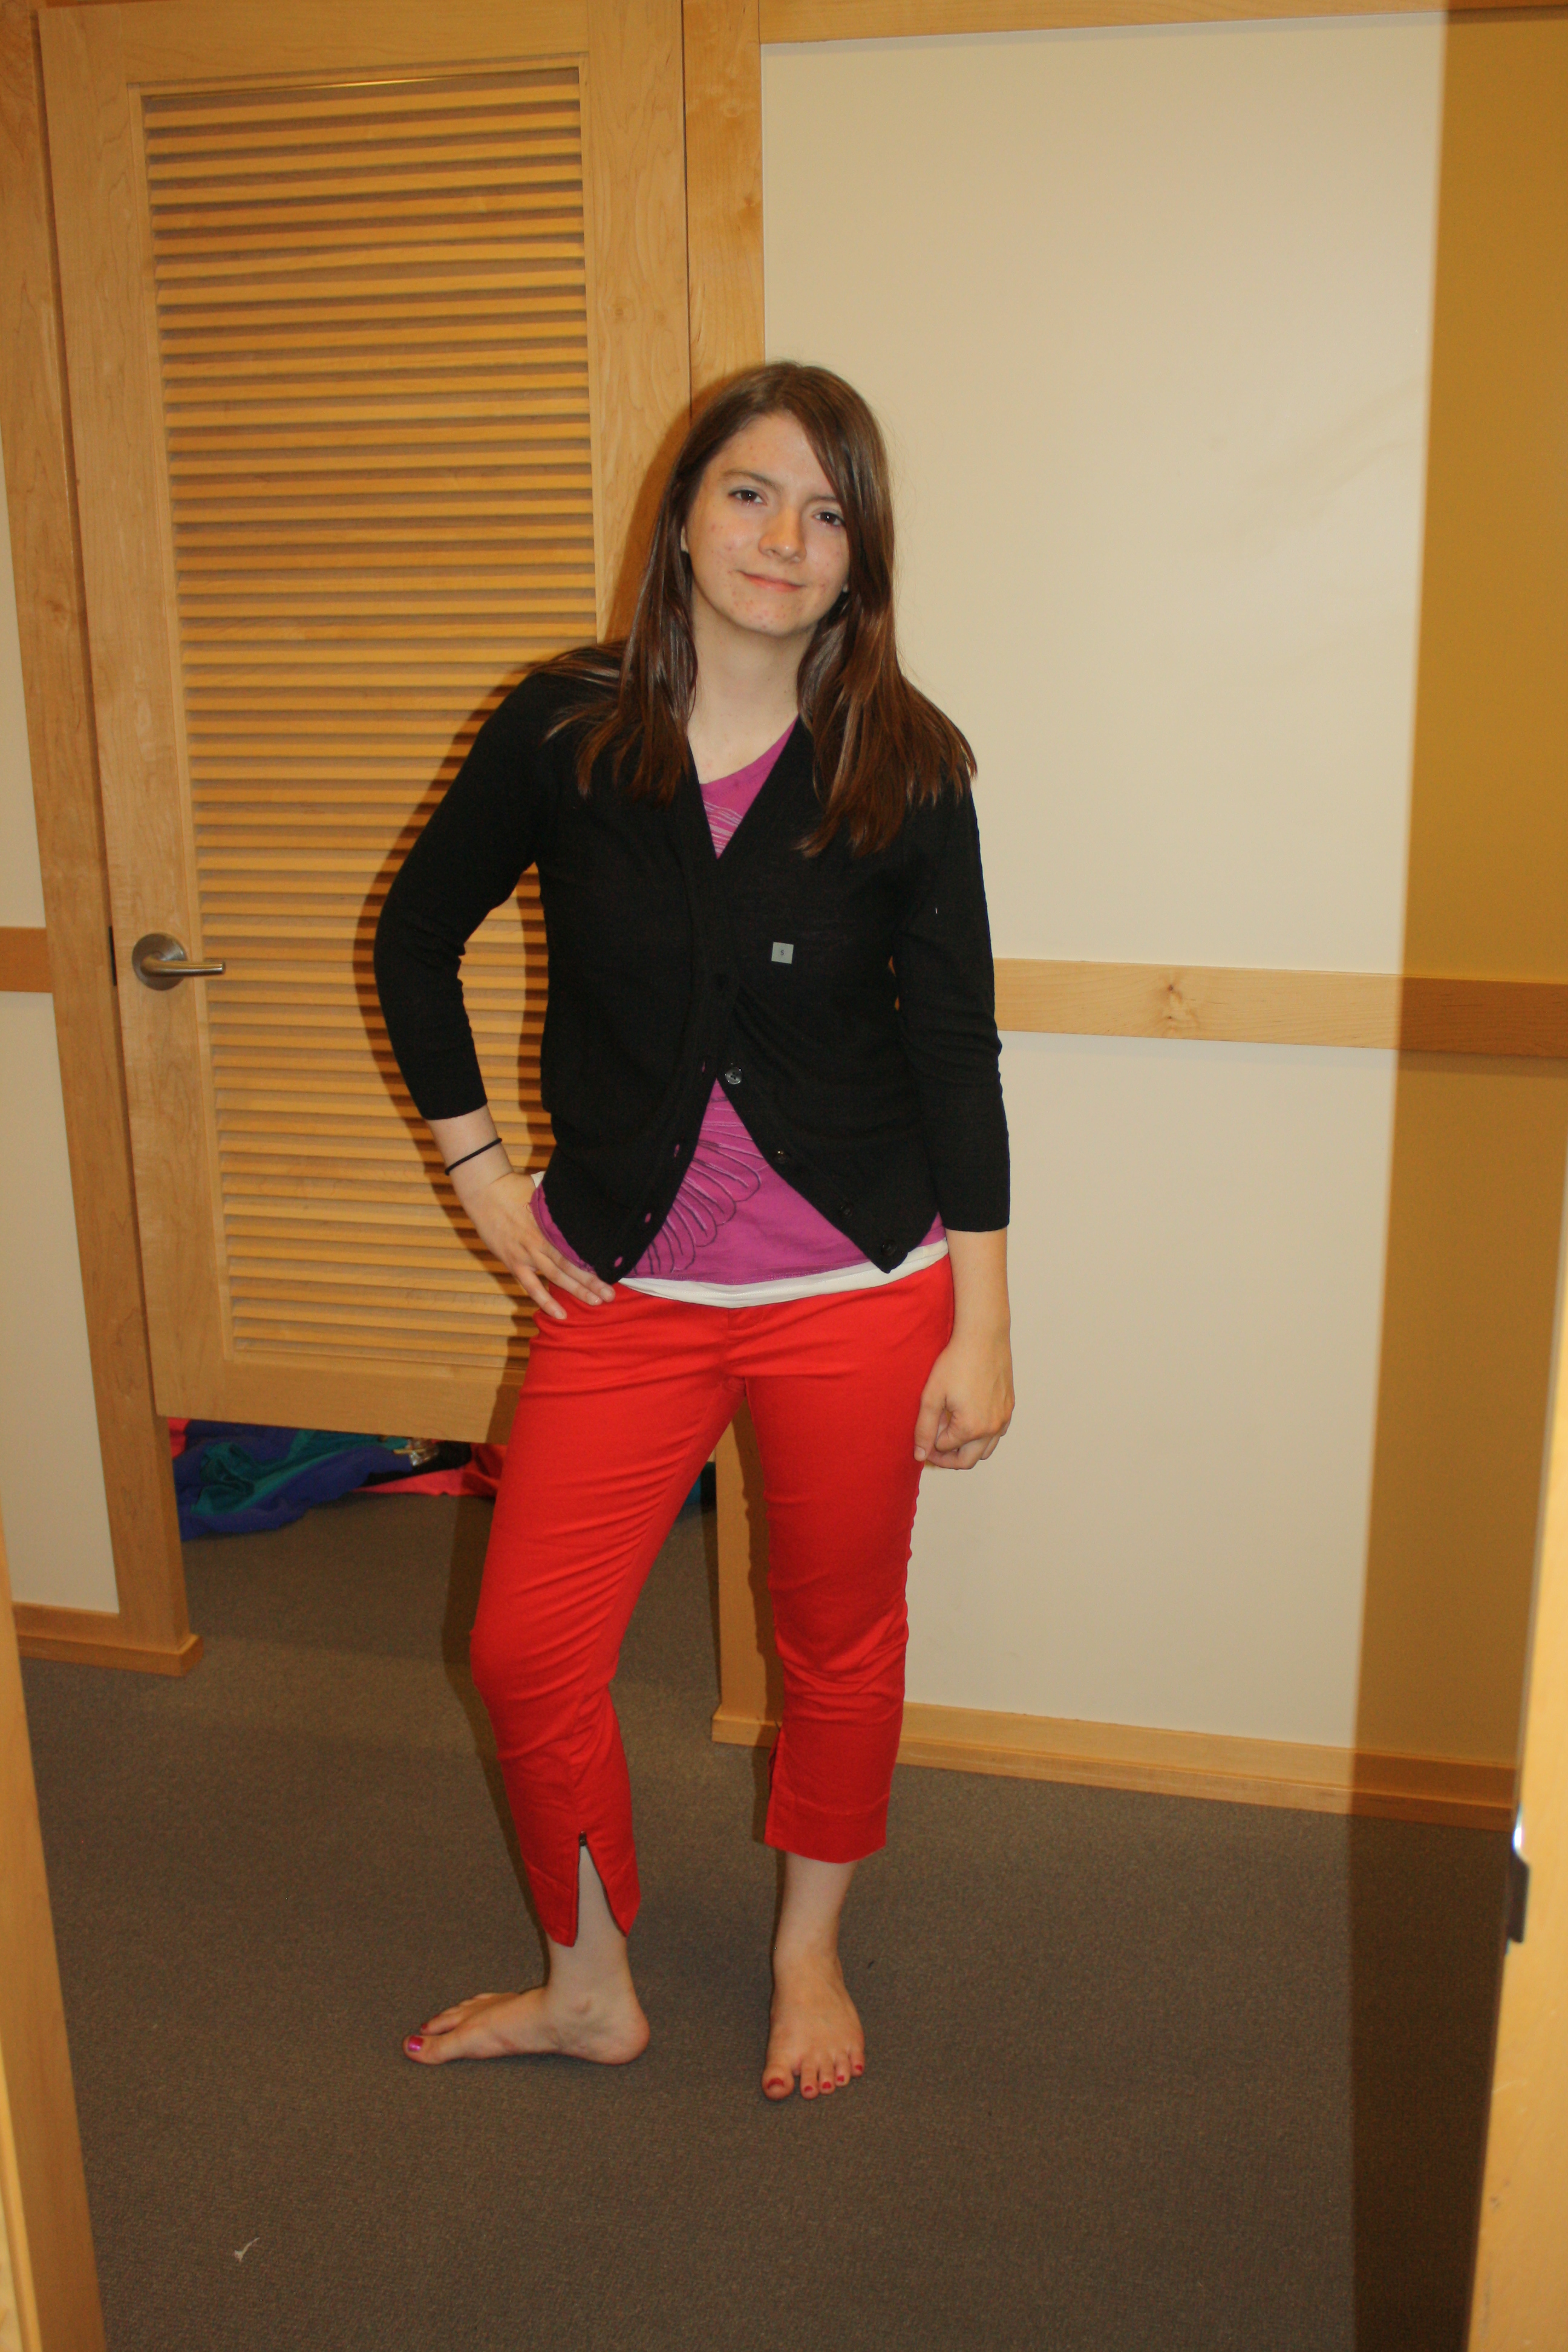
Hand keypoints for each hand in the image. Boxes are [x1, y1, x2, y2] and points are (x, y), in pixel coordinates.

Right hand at [459, 1167, 615, 1320]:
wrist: (485, 1192)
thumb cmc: (516, 1187)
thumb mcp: (544, 1192)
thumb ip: (561, 1205)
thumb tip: (585, 1203)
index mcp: (551, 1224)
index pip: (578, 1246)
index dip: (595, 1259)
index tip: (613, 1267)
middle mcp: (541, 1241)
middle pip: (571, 1264)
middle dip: (592, 1280)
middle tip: (611, 1294)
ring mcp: (526, 1254)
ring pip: (556, 1277)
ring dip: (576, 1290)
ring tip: (596, 1302)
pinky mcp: (513, 1262)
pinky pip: (531, 1286)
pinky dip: (546, 1301)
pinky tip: (560, 1314)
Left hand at [913, 1325, 1013, 1469]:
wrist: (983, 1337)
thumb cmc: (956, 1362)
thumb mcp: (932, 1396)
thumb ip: (924, 1428)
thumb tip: (920, 1455)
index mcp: (971, 1428)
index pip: (945, 1449)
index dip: (930, 1444)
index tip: (923, 1432)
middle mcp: (991, 1428)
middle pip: (967, 1460)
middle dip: (948, 1457)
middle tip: (933, 1445)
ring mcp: (1004, 1419)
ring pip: (985, 1450)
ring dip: (967, 1449)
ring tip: (950, 1432)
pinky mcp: (1009, 1408)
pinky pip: (997, 1434)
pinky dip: (983, 1436)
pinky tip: (970, 1420)